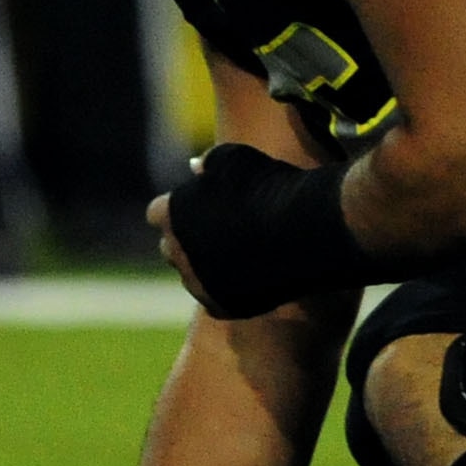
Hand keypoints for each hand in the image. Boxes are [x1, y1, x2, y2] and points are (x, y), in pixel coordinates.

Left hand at [153, 144, 367, 320]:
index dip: (180, 210)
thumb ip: (210, 163)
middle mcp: (177, 251)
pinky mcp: (220, 306)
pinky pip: (215, 299)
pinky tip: (253, 275)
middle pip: (170, 248)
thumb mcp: (236, 159)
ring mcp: (197, 283)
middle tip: (217, 233)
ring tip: (239, 254)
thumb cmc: (271, 185)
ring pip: (191, 277)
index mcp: (173, 214)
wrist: (306, 230)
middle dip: (186, 241)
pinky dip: (228, 290)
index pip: (159, 214)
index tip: (199, 208)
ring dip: (205, 268)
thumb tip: (194, 166)